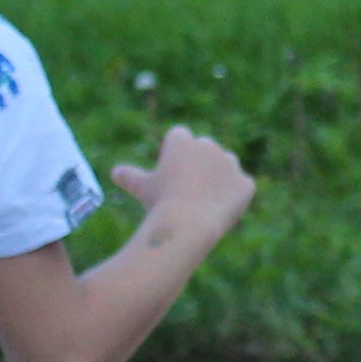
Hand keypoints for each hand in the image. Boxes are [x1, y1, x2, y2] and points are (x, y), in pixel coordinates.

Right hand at [110, 128, 256, 260]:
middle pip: (204, 151)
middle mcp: (209, 145)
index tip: (170, 174)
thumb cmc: (161, 203)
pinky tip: (219, 211)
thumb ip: (130, 177)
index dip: (174, 156)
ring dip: (218, 179)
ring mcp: (230, 163)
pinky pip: (241, 188)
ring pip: (225, 167)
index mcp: (182, 140)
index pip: (179, 138)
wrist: (188, 223)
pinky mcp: (245, 183)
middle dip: (198, 166)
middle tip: (186, 190)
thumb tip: (115, 173)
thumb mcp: (142, 188)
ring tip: (202, 201)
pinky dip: (234, 198)